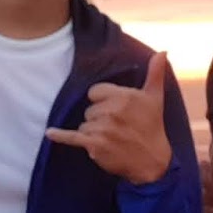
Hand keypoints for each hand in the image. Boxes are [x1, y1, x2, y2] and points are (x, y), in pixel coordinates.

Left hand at [47, 51, 172, 184]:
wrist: (152, 161)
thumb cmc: (153, 126)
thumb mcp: (155, 97)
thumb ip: (156, 73)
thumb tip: (163, 51)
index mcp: (124, 96)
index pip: (95, 92)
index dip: (103, 100)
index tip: (116, 109)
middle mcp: (112, 111)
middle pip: (89, 109)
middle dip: (100, 117)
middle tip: (118, 126)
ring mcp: (102, 129)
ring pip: (84, 124)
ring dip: (94, 131)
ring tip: (112, 138)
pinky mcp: (94, 145)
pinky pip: (72, 137)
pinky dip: (60, 135)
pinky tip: (50, 133)